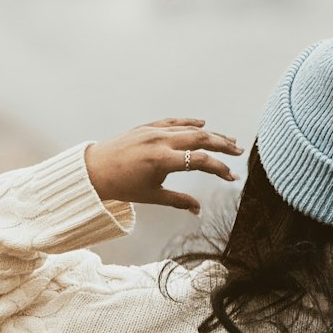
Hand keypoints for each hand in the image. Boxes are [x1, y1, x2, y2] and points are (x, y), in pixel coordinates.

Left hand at [84, 118, 243, 213]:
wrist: (94, 169)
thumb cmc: (121, 186)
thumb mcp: (152, 196)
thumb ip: (178, 202)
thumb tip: (198, 211)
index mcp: (162, 160)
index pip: (200, 161)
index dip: (219, 169)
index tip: (231, 177)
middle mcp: (160, 141)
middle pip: (201, 139)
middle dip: (223, 144)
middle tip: (238, 151)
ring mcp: (154, 131)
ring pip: (189, 129)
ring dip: (211, 134)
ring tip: (228, 139)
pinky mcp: (147, 126)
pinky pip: (173, 122)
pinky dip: (189, 122)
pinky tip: (203, 123)